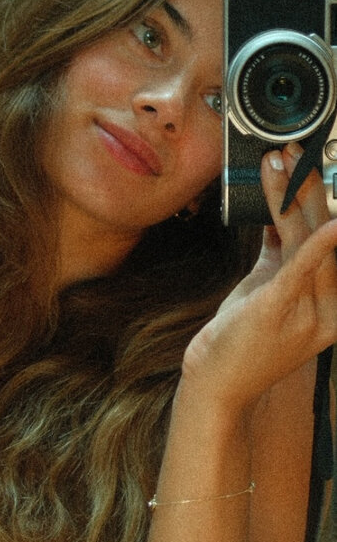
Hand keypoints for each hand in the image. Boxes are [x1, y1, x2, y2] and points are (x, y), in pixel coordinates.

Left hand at [182, 143, 336, 412]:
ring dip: (292, 195)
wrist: (216, 387)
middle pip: (329, 238)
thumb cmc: (241, 342)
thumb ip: (280, 256)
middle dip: (312, 188)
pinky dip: (313, 238)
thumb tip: (280, 215)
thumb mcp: (268, 292)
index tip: (316, 168)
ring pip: (308, 241)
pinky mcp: (277, 309)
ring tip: (277, 163)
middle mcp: (330, 313)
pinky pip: (300, 266)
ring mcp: (307, 314)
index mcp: (333, 309)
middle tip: (294, 154)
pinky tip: (316, 216)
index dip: (329, 203)